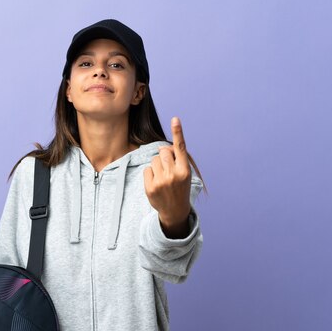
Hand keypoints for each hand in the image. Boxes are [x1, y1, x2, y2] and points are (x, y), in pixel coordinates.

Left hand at [143, 117, 191, 237]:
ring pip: (154, 160)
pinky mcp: (151, 187)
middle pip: (163, 152)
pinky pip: (147, 169)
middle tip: (168, 168)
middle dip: (164, 156)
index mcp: (184, 170)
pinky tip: (156, 183)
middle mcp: (174, 175)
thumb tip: (164, 148)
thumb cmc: (179, 188)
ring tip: (163, 178)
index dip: (178, 132)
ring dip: (157, 165)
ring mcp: (161, 181)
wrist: (175, 211)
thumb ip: (177, 160)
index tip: (175, 119)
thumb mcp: (184, 175)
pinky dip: (150, 174)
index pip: (180, 148)